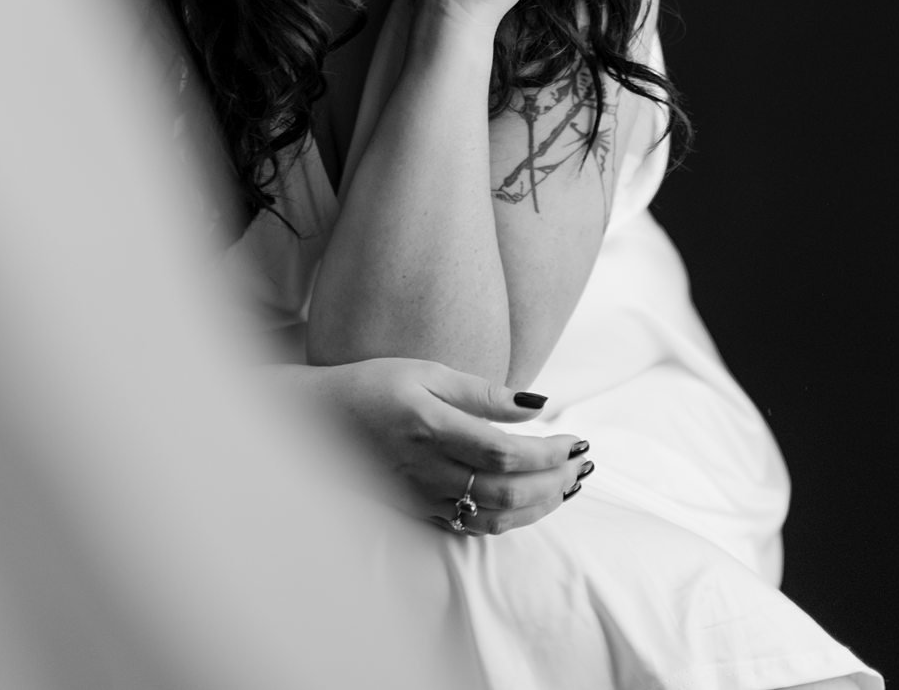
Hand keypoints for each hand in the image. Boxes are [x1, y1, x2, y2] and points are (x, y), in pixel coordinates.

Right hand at [287, 356, 591, 536]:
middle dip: (554, 483)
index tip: (577, 441)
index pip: (505, 454)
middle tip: (582, 466)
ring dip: (539, 506)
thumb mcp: (427, 372)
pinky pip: (470, 526)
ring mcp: (421, 495)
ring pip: (493, 517)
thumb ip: (484, 392)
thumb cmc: (375, 386)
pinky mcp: (416, 510)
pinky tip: (529, 502)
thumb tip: (538, 403)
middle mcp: (427, 468)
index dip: (548, 454)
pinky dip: (509, 518)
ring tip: (567, 487)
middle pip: (506, 491)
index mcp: (432, 427)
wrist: (316, 421)